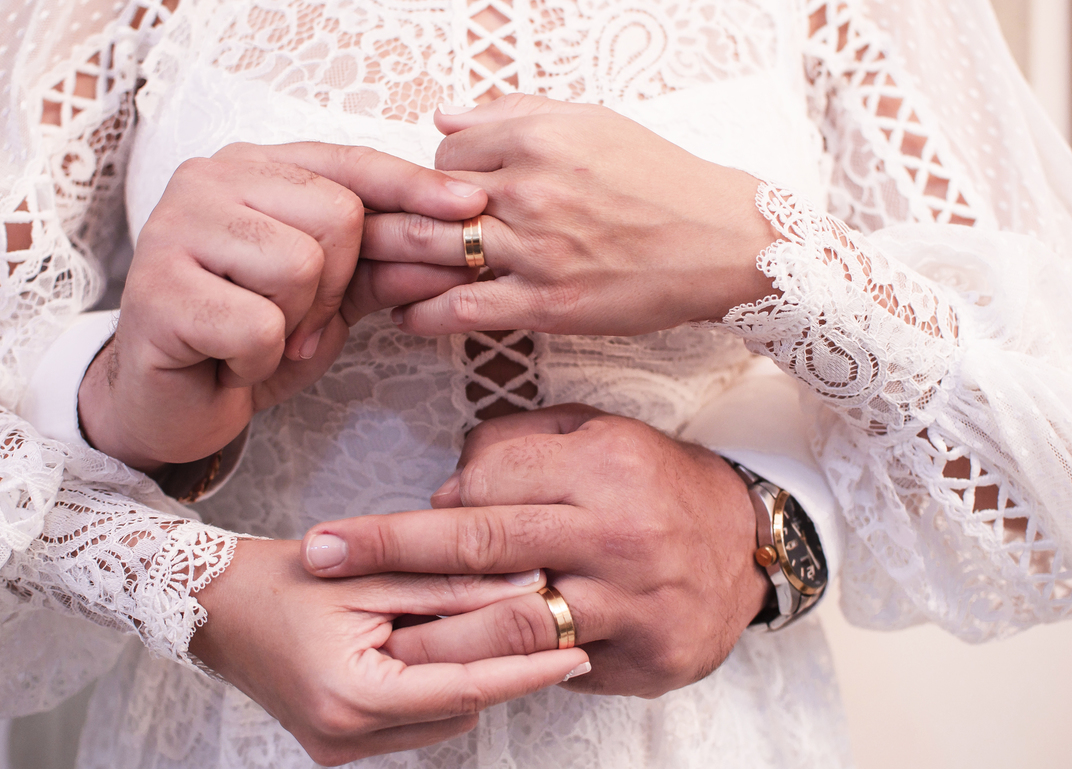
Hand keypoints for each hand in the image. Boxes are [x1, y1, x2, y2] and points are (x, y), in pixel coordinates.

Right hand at [79, 142, 487, 469]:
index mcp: (253, 168)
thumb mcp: (329, 302)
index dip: (412, 187)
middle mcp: (209, 179)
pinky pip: (259, 324)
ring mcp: (174, 225)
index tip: (469, 207)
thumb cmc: (249, 339)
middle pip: (337, 215)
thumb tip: (458, 246)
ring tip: (257, 338)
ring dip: (294, 325)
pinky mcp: (157, 287)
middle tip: (296, 324)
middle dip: (336, 287)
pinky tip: (227, 361)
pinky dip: (258, 359)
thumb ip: (382, 269)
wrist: (172, 404)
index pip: (349, 163)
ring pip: (299, 265)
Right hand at [189, 539, 588, 765]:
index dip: (526, 671)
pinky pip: (411, 724)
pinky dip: (436, 689)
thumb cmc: (283, 578)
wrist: (214, 605)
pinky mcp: (337, 745)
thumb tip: (527, 582)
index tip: (576, 654)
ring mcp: (338, 749)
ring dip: (468, 680)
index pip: (465, 688)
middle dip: (501, 671)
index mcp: (352, 695)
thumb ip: (450, 582)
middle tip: (544, 629)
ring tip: (482, 629)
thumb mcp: (371, 573)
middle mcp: (346, 736)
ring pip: (440, 721)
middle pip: (458, 711)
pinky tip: (438, 648)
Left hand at [299, 404, 770, 697]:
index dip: (433, 503)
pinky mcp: (648, 656)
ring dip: (436, 638)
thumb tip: (448, 487)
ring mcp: (634, 600)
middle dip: (389, 550)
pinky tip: (471, 672)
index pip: (488, 482)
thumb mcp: (599, 434)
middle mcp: (617, 531)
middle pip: (482, 545)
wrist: (747, 543)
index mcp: (602, 465)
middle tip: (320, 555)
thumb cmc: (655, 482)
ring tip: (376, 643)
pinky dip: (512, 671)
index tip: (384, 523)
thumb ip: (522, 447)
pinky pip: (564, 668)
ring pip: (512, 625)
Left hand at [359, 94, 778, 335]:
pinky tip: (411, 317)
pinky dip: (426, 314)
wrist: (722, 241)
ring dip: (402, 266)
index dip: (441, 176)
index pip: (446, 153)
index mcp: (539, 138)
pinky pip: (462, 307)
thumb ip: (514, 115)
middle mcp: (531, 190)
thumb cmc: (660, 181)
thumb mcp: (593, 124)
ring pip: (436, 252)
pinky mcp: (547, 303)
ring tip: (383, 277)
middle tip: (393, 235)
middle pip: (430, 201)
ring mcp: (536, 250)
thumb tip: (445, 118)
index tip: (451, 196)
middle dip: (408, 220)